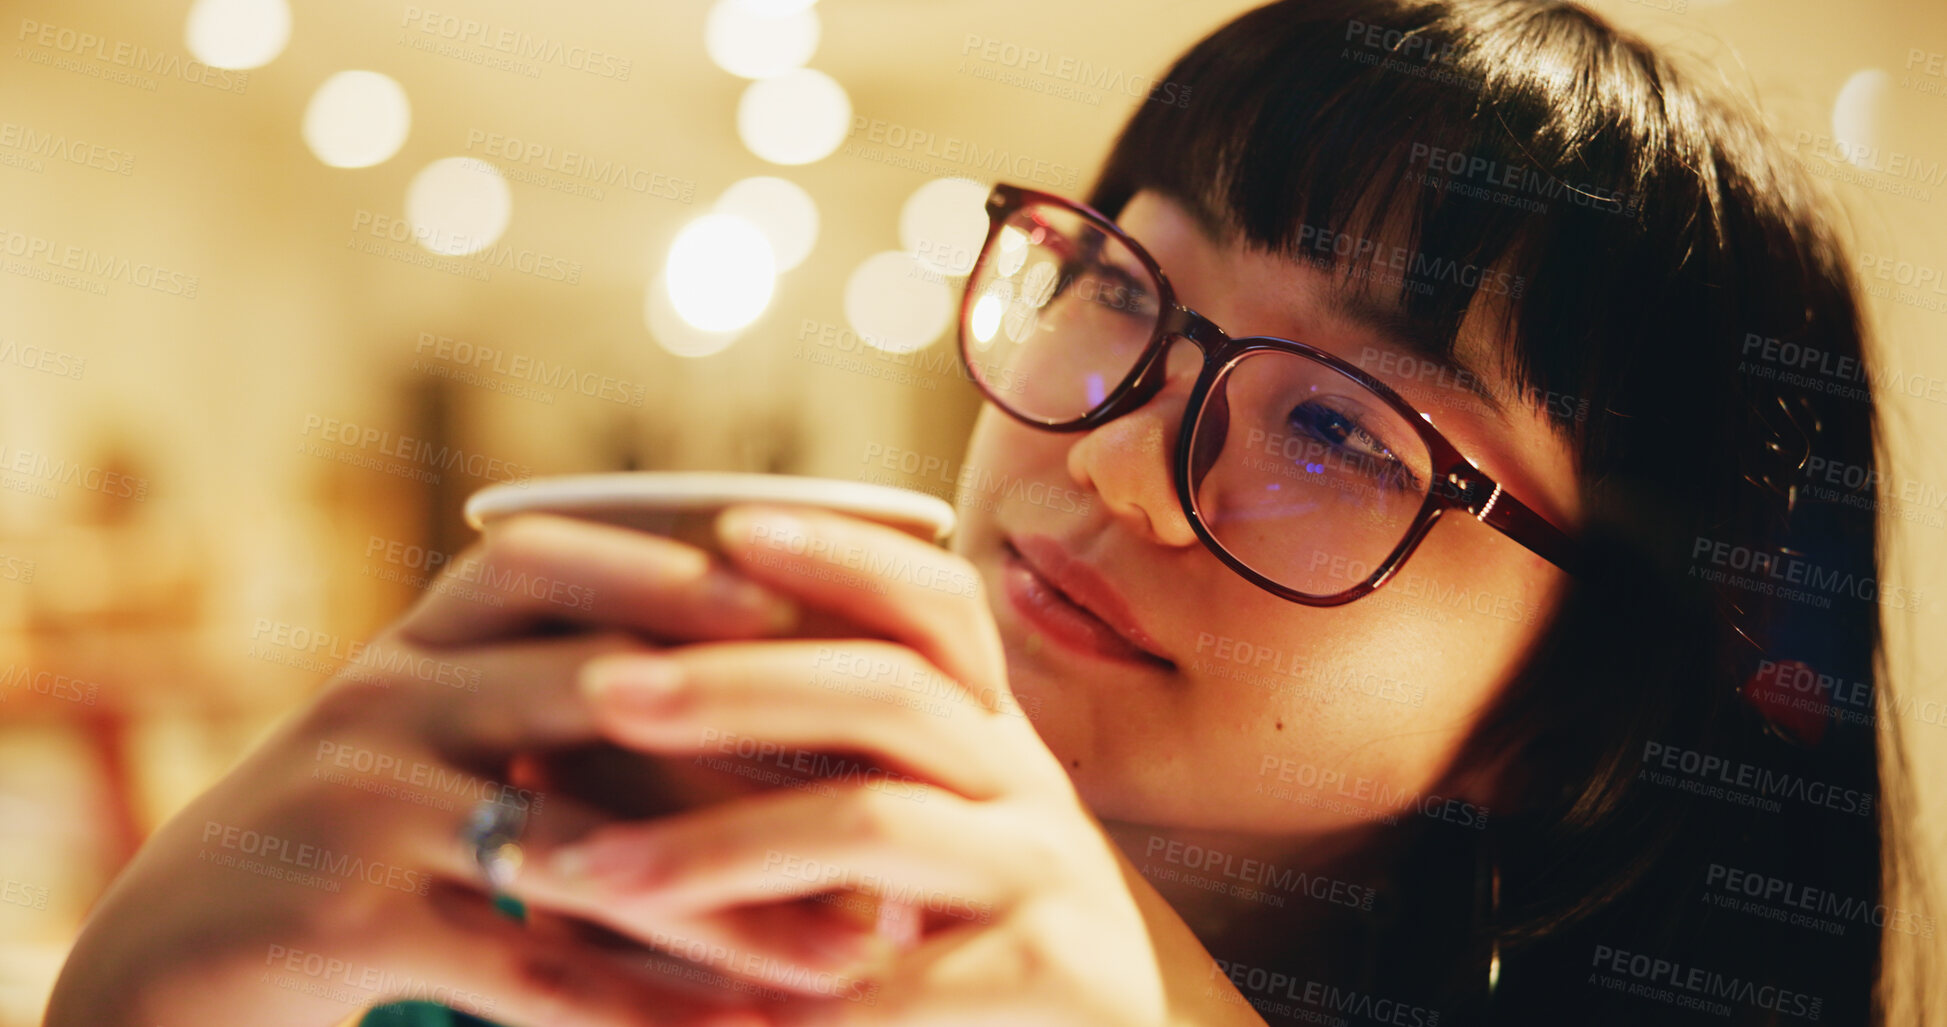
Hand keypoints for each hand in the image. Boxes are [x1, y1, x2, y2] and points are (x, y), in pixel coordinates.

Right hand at [45, 514, 811, 1026]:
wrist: (176, 953)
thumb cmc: (358, 838)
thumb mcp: (440, 741)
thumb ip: (568, 706)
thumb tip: (775, 705)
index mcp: (418, 640)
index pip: (549, 562)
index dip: (674, 573)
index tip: (807, 607)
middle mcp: (385, 696)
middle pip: (595, 694)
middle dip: (752, 754)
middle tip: (888, 804)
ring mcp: (354, 801)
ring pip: (584, 847)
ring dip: (731, 909)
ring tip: (853, 950)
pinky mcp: (338, 918)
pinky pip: (526, 965)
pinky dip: (644, 1008)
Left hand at [517, 506, 1267, 1024]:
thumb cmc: (983, 945)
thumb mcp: (935, 836)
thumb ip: (849, 766)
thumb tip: (642, 687)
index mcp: (994, 742)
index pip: (940, 609)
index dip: (845, 557)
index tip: (728, 528)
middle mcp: (1030, 792)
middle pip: (891, 692)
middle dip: (736, 681)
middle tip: (603, 691)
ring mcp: (1045, 883)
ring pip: (872, 822)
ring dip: (713, 844)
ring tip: (586, 872)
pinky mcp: (1046, 978)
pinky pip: (885, 985)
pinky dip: (770, 999)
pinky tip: (675, 1016)